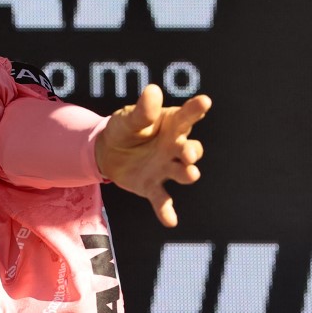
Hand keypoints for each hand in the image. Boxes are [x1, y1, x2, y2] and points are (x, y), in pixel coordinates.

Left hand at [94, 85, 211, 227]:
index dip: (195, 109)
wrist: (107, 151)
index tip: (204, 101)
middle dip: (192, 151)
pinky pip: (162, 199)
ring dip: (187, 174)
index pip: (186, 116)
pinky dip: (166, 211)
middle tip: (190, 152)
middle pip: (190, 149)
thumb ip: (142, 110)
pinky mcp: (153, 186)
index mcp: (172, 125)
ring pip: (182, 172)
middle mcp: (175, 147)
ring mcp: (166, 168)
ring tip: (190, 174)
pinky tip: (170, 221)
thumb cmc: (125, 128)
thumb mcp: (129, 118)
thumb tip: (152, 91)